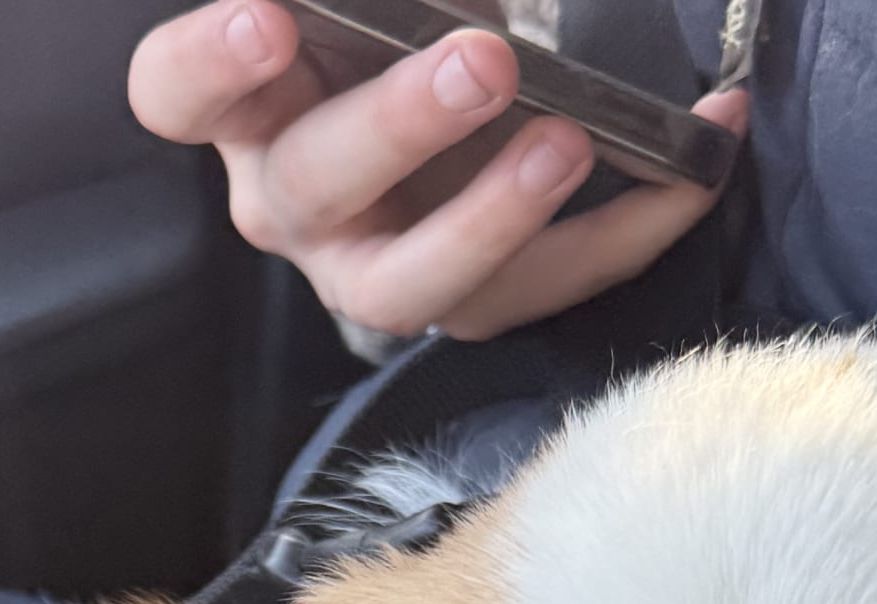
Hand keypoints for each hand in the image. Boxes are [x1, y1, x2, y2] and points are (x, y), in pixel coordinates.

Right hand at [129, 0, 747, 341]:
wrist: (461, 107)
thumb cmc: (405, 36)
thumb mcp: (394, 4)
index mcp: (247, 104)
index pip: (175, 93)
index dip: (210, 65)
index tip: (268, 22)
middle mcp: (293, 199)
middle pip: (313, 184)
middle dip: (399, 126)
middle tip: (484, 62)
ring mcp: (372, 265)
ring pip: (407, 282)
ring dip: (495, 215)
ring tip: (572, 140)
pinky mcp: (469, 301)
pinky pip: (539, 288)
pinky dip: (631, 223)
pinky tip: (701, 153)